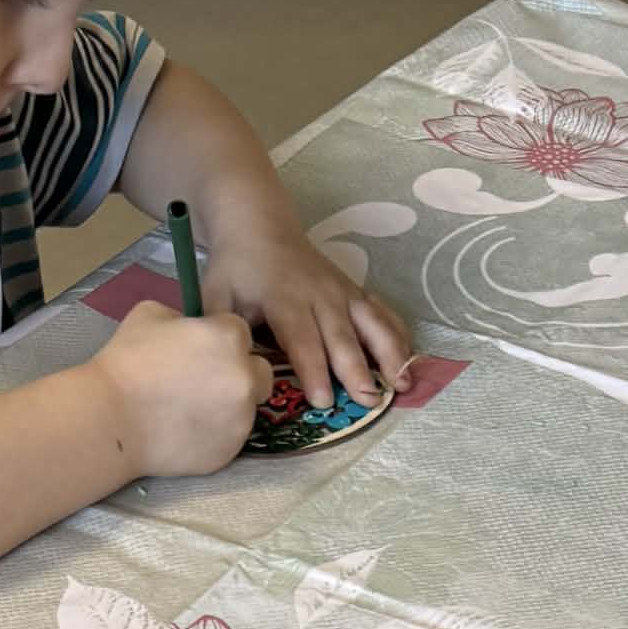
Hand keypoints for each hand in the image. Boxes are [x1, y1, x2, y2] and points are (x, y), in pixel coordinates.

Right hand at [99, 303, 271, 478]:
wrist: (112, 419)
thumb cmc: (127, 361)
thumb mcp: (151, 315)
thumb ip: (184, 318)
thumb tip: (190, 329)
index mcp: (229, 338)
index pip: (241, 333)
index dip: (221, 340)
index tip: (202, 351)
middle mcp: (245, 377)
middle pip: (260, 372)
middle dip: (240, 373)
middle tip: (206, 382)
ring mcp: (241, 418)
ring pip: (248, 407)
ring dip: (230, 405)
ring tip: (192, 410)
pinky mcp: (231, 451)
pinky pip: (232, 437)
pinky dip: (216, 433)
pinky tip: (187, 430)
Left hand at [197, 218, 412, 412]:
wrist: (260, 227)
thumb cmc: (236, 269)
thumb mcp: (217, 296)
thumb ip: (222, 330)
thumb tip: (228, 370)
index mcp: (284, 298)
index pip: (301, 339)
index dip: (313, 370)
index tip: (323, 400)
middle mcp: (320, 295)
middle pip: (341, 336)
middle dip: (357, 369)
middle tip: (369, 401)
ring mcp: (343, 292)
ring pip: (371, 324)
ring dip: (390, 354)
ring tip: (402, 385)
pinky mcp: (356, 292)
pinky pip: (382, 314)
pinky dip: (398, 337)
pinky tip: (410, 362)